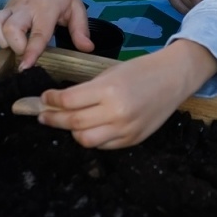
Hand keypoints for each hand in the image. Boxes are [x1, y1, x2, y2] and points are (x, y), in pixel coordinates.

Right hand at [0, 0, 90, 69]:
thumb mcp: (75, 7)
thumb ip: (81, 29)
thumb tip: (87, 49)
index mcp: (46, 11)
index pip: (38, 33)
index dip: (31, 50)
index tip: (25, 66)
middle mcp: (24, 10)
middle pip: (10, 29)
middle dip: (14, 46)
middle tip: (22, 51)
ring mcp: (8, 9)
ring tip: (8, 45)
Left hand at [37, 41, 216, 148]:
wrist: (174, 78)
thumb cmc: (141, 70)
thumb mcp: (110, 73)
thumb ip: (87, 90)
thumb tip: (59, 102)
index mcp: (109, 90)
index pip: (68, 101)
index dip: (50, 101)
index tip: (44, 98)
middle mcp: (117, 112)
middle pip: (73, 122)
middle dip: (53, 119)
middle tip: (43, 115)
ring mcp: (126, 129)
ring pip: (85, 140)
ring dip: (71, 131)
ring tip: (66, 123)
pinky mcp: (133, 140)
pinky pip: (103, 145)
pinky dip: (92, 138)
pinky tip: (88, 128)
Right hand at [165, 0, 216, 13]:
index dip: (202, 4)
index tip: (211, 10)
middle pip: (188, 0)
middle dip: (200, 5)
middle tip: (212, 4)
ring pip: (182, 4)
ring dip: (194, 7)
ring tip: (204, 1)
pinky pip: (176, 5)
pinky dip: (186, 7)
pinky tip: (195, 5)